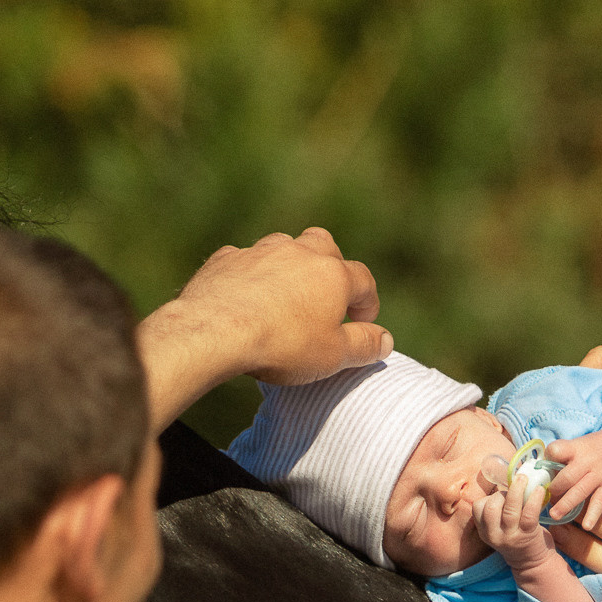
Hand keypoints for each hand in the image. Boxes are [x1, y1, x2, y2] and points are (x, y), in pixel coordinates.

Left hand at [139, 227, 390, 423]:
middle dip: (331, 266)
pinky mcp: (226, 259)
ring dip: (290, 264)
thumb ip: (364, 346)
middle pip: (325, 246)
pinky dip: (250, 273)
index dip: (367, 302)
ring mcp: (260, 251)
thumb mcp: (333, 356)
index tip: (362, 323)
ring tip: (286, 293)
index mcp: (333, 275)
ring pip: (284, 246)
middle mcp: (300, 253)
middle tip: (327, 296)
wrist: (215, 331)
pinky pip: (244, 259)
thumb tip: (386, 340)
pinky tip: (245, 294)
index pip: (363, 281)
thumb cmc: (283, 344)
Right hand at [474, 481, 557, 572]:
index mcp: (484, 531)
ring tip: (524, 479)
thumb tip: (508, 479)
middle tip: (514, 489)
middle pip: (491, 508)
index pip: (478, 508)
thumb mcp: (500, 528)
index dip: (490, 496)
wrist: (533, 563)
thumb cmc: (517, 538)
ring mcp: (511, 537)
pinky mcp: (528, 536)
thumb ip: (499, 509)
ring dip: (517, 490)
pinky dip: (534, 499)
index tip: (502, 494)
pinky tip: (539, 490)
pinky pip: (529, 514)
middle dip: (502, 493)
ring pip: (509, 509)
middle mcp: (494, 535)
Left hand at [541, 416, 601, 525]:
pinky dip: (592, 515)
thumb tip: (536, 470)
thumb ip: (559, 456)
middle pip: (567, 476)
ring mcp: (598, 474)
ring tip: (554, 515)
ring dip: (566, 504)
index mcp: (576, 448)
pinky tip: (585, 526)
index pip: (557, 450)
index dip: (547, 459)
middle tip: (546, 497)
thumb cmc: (591, 449)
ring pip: (580, 491)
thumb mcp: (576, 445)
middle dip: (555, 489)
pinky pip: (599, 502)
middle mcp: (587, 461)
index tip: (541, 468)